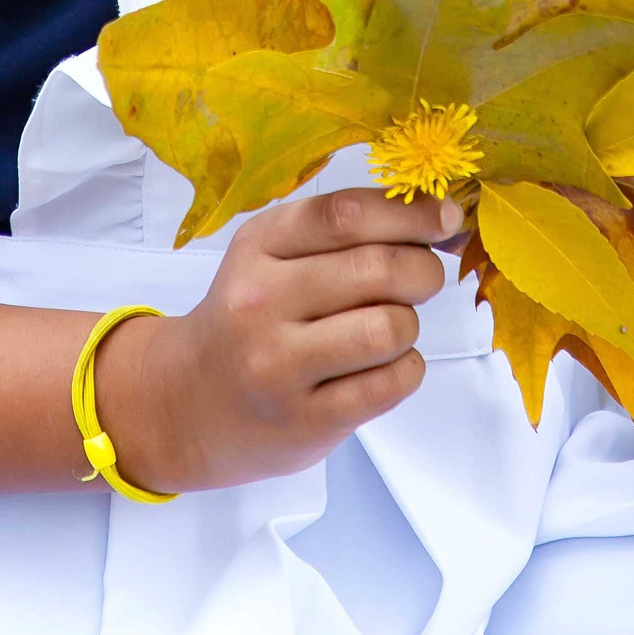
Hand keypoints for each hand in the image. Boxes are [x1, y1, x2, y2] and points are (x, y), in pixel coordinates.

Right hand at [89, 187, 456, 492]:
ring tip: (391, 328)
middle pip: (377, 269)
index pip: (345, 213)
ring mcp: (279, 366)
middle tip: (423, 278)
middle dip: (423, 270)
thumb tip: (441, 219)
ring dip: (409, 324)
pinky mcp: (304, 421)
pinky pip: (389, 384)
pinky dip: (407, 369)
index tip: (447, 218)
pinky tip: (384, 366)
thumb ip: (343, 233)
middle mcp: (261, 301)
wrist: (186, 403)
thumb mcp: (272, 256)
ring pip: (389, 328)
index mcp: (258, 245)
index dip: (410, 212)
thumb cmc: (249, 319)